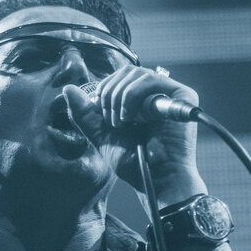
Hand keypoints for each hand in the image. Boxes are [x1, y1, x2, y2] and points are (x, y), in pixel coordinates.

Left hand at [63, 66, 206, 206]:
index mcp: (141, 101)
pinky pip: (151, 79)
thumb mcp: (102, 136)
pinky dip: (133, 96)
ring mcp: (170, 94)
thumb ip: (84, 114)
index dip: (105, 90)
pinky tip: (132, 118)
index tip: (103, 116)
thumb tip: (68, 89)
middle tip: (112, 122)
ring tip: (122, 123)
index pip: (119, 78)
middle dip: (110, 94)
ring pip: (136, 74)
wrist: (155, 178)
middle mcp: (157, 95)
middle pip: (126, 72)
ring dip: (120, 97)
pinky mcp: (183, 96)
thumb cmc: (135, 163)